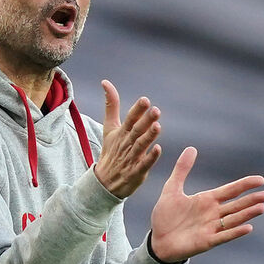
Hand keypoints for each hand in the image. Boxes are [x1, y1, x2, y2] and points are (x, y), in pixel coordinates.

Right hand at [94, 80, 162, 198]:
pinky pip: (144, 164)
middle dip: (145, 121)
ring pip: (140, 146)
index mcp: (121, 133)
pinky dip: (150, 157)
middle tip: (156, 110)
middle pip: (136, 131)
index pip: (129, 119)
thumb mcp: (109, 128)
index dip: (137, 110)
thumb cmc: (111, 151)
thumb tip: (106, 82)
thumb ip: (111, 105)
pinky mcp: (136, 172)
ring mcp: (131, 158)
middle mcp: (126, 144)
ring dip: (149, 137)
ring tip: (157, 126)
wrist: (104, 181)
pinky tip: (158, 149)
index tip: (145, 100)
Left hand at [149, 147, 263, 261]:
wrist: (156, 240)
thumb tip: (191, 148)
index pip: (231, 190)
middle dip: (251, 200)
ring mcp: (211, 228)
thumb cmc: (165, 216)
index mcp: (207, 200)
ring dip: (247, 214)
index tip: (260, 180)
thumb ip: (182, 169)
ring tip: (262, 208)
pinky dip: (235, 232)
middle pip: (236, 205)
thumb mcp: (171, 189)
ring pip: (234, 219)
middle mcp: (213, 213)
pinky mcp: (206, 241)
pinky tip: (248, 227)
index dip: (245, 185)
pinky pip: (224, 236)